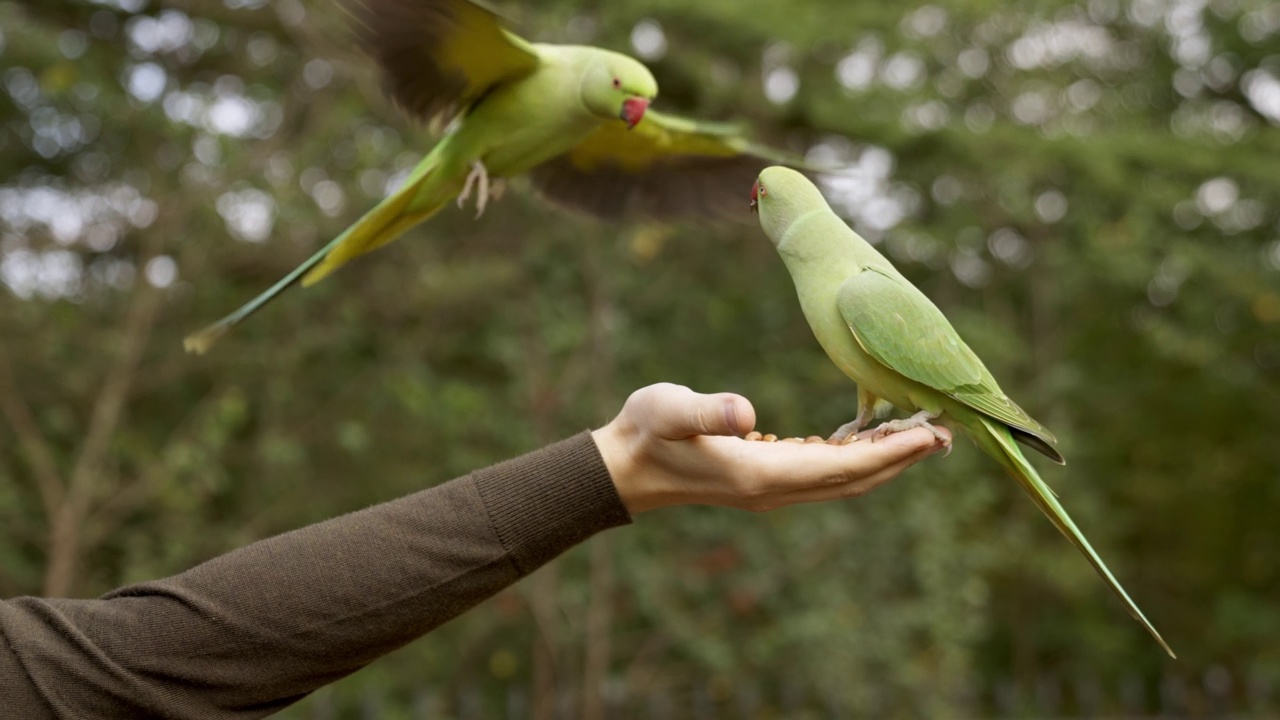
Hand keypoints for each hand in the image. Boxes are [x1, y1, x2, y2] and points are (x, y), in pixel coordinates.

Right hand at [592, 383, 949, 513]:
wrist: (623, 467)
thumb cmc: (645, 431)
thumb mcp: (670, 410)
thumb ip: (706, 410)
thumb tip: (746, 413)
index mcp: (763, 474)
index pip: (844, 468)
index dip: (891, 453)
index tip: (933, 434)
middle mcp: (775, 488)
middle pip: (855, 479)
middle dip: (902, 458)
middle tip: (948, 432)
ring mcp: (771, 486)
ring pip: (843, 478)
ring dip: (883, 459)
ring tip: (921, 432)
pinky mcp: (765, 475)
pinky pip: (824, 471)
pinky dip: (855, 456)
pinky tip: (867, 434)